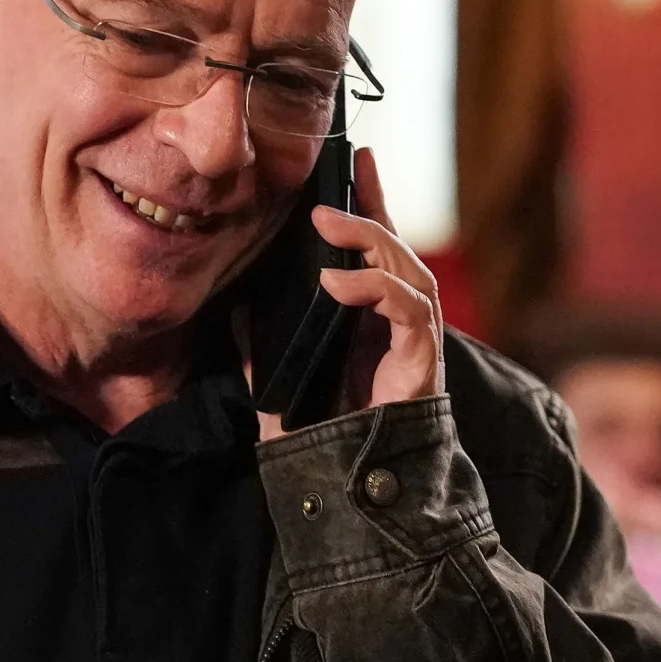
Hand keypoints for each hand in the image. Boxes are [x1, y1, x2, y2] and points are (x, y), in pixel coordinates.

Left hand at [255, 148, 443, 442]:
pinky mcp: (421, 365)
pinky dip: (376, 288)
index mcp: (372, 327)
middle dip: (372, 212)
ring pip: (410, 273)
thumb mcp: (280, 387)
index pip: (378, 254)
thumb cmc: (324, 445)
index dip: (372, 206)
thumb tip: (239, 310)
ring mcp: (416, 347)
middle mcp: (400, 331)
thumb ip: (265, 349)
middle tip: (330, 193)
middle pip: (399, 253)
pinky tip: (334, 283)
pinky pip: (410, 310)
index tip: (357, 162)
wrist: (347, 499)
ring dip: (371, 242)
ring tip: (327, 225)